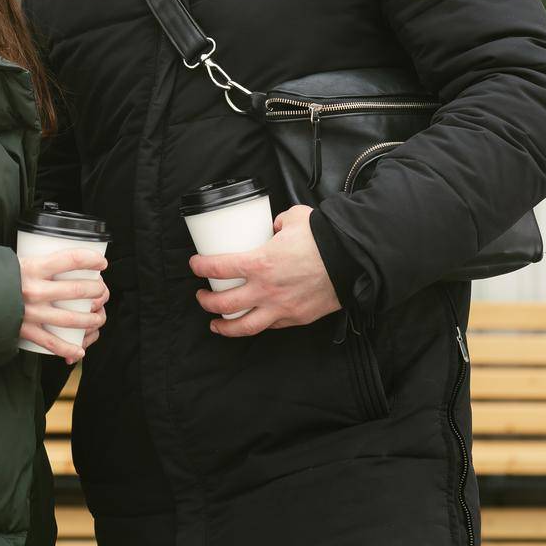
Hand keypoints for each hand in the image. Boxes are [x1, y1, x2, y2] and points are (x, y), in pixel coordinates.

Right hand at [18, 246, 108, 362]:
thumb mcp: (15, 260)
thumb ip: (36, 262)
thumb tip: (61, 262)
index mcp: (32, 266)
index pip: (70, 259)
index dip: (91, 259)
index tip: (102, 262)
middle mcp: (34, 290)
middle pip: (77, 291)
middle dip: (96, 292)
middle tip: (102, 292)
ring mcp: (30, 312)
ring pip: (70, 320)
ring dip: (90, 320)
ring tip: (98, 318)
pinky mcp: (24, 331)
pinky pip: (51, 343)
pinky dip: (67, 349)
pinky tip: (79, 351)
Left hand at [189, 205, 338, 337]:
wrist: (351, 261)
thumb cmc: (322, 238)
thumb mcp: (293, 218)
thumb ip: (278, 223)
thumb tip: (274, 228)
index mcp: (259, 263)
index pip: (218, 267)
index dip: (200, 266)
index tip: (194, 265)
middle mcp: (265, 290)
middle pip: (224, 303)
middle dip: (207, 301)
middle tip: (202, 296)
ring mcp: (281, 308)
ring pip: (244, 326)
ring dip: (225, 326)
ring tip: (216, 324)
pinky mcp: (296, 318)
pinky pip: (272, 326)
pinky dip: (259, 324)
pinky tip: (253, 320)